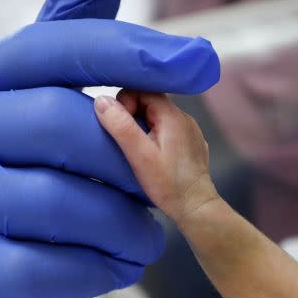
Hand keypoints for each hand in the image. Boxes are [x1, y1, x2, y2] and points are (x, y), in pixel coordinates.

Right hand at [0, 0, 219, 297]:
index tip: (200, 62)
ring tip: (145, 242)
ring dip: (122, 226)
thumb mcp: (7, 114)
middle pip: (59, 124)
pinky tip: (114, 270)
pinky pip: (42, 269)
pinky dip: (94, 269)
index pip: (51, 48)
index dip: (128, 51)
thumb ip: (56, 53)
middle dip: (126, 164)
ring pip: (57, 202)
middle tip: (157, 198)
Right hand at [94, 91, 220, 225]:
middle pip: (150, 102)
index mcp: (172, 115)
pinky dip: (156, 137)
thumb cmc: (168, 184)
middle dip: (133, 116)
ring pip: (159, 117)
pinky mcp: (191, 144)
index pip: (143, 90)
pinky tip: (155, 157)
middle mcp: (184, 118)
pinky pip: (169, 130)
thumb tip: (102, 100)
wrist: (196, 207)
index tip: (120, 126)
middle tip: (128, 142)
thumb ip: (121, 126)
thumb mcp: (139, 155)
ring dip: (144, 127)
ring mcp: (190, 131)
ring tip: (140, 151)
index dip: (126, 103)